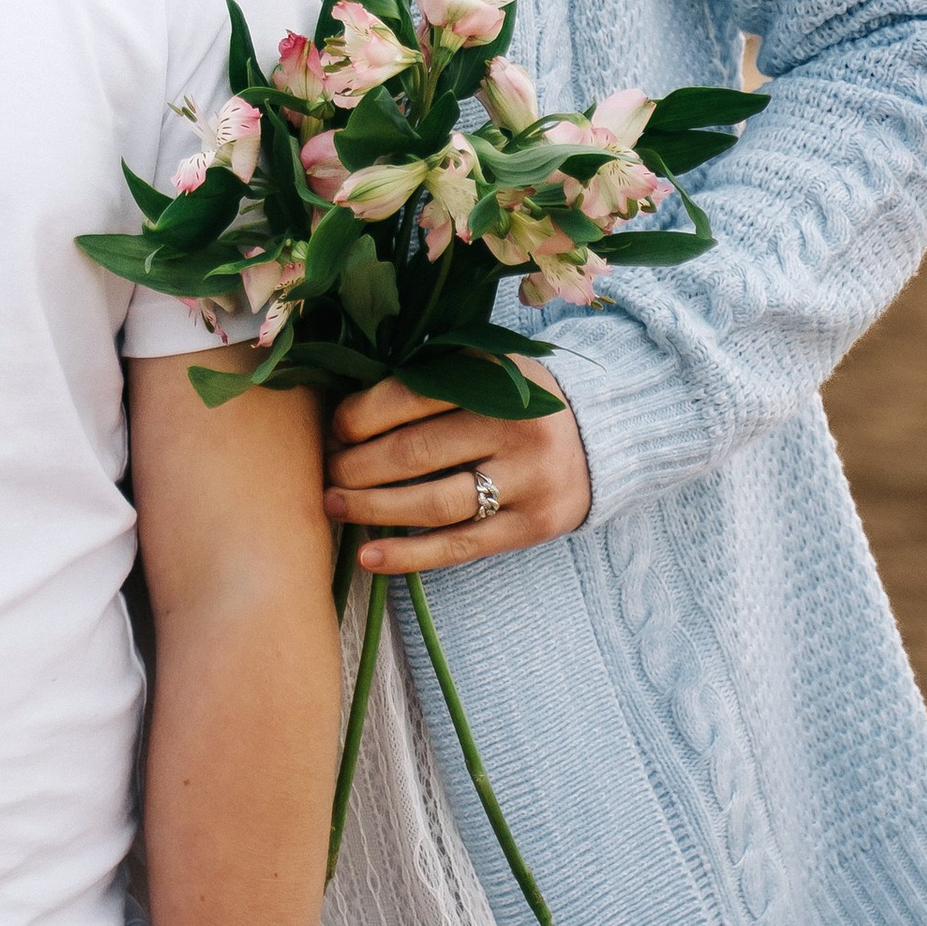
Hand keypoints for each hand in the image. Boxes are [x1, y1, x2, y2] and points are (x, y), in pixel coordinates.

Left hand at [324, 370, 589, 573]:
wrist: (601, 436)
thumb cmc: (515, 400)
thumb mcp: (481, 369)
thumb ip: (426, 379)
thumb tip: (343, 411)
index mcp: (491, 378)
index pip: (408, 397)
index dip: (359, 417)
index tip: (333, 429)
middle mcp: (512, 428)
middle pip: (414, 453)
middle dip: (356, 466)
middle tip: (325, 472)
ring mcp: (525, 480)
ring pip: (433, 503)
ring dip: (372, 508)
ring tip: (333, 506)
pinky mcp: (531, 526)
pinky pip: (460, 546)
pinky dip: (409, 554)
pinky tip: (369, 556)